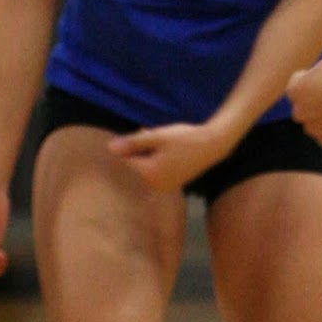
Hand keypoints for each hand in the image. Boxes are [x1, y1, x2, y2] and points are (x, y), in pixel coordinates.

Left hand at [108, 122, 228, 192]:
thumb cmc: (184, 138)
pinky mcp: (170, 184)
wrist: (212, 146)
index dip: (129, 143)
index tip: (143, 135)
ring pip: (143, 166)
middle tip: (153, 135)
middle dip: (138, 148)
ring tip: (163, 142)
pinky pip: (153, 170)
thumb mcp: (157, 136)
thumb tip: (109, 148)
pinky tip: (169, 149)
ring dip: (147, 152)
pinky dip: (156, 158)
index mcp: (148, 174)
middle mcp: (154, 185)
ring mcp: (162, 186)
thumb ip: (133, 143)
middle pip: (133, 164)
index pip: (124, 160)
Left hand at [288, 57, 321, 146]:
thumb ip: (313, 74)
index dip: (308, 80)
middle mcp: (299, 112)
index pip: (295, 85)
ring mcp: (312, 129)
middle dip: (312, 101)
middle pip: (302, 105)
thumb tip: (309, 80)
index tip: (321, 80)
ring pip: (314, 121)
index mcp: (296, 91)